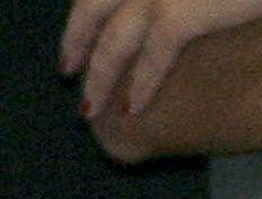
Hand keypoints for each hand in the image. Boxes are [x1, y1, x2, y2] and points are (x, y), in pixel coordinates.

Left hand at [61, 0, 261, 116]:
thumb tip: (176, 14)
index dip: (85, 12)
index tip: (76, 35)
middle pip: (93, 6)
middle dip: (77, 41)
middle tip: (67, 70)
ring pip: (114, 38)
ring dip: (99, 75)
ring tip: (90, 104)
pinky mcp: (178, 11)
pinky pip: (152, 56)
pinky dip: (139, 85)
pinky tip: (132, 109)